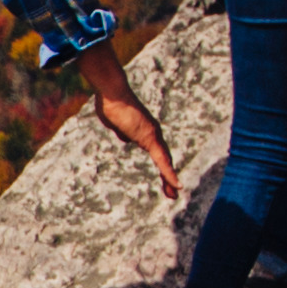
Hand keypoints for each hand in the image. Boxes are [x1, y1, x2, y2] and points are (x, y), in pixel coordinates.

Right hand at [82, 69, 187, 197]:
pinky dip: (170, 174)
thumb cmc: (110, 103)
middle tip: (172, 192)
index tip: (165, 180)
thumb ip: (123, 132)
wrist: (112, 93)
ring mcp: (153, 135)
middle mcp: (154, 132)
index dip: (162, 166)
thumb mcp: (116, 124)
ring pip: (166, 162)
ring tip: (174, 194)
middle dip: (168, 176)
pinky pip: (162, 161)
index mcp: (146, 130)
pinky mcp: (150, 138)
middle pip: (165, 158)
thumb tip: (127, 139)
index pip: (158, 152)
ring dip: (170, 179)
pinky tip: (176, 185)